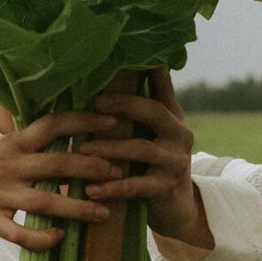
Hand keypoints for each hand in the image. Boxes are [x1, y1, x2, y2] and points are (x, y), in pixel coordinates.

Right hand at [0, 110, 120, 257]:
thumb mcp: (2, 148)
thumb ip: (33, 143)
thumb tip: (75, 134)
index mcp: (14, 143)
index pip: (54, 124)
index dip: (85, 120)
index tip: (116, 120)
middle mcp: (8, 165)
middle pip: (56, 163)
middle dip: (92, 167)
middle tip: (121, 171)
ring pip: (44, 201)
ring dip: (77, 208)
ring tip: (104, 214)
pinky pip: (18, 233)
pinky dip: (41, 238)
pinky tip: (60, 238)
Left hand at [78, 70, 213, 257]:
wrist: (176, 208)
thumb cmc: (149, 165)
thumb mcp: (147, 135)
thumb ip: (131, 113)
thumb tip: (98, 82)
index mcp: (171, 116)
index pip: (161, 85)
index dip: (149, 67)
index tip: (128, 52)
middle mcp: (179, 133)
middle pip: (154, 111)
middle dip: (124, 104)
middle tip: (96, 103)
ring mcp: (175, 160)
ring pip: (142, 148)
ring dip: (110, 148)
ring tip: (83, 150)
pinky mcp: (167, 187)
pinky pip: (138, 185)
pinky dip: (113, 187)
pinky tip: (92, 190)